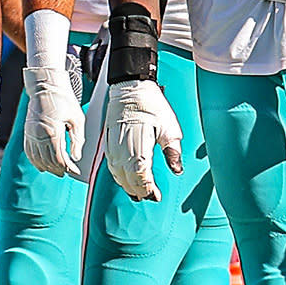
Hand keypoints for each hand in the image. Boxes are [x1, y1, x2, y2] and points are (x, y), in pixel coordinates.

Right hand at [21, 66, 83, 176]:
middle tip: (68, 172)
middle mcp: (39, 135)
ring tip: (58, 170)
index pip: (59, 158)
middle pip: (48, 161)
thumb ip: (78, 139)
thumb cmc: (64, 100)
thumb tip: (76, 157)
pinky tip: (43, 165)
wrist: (45, 86)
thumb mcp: (77, 118)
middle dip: (59, 169)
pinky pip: (29, 152)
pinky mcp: (27, 132)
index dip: (68, 168)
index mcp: (52, 131)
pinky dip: (36, 161)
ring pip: (38, 159)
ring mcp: (31, 134)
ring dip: (48, 167)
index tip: (76, 171)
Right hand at [102, 79, 181, 201]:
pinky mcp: (108, 142)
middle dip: (138, 191)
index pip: (141, 178)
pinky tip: (124, 177)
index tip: (155, 196)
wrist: (130, 87)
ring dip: (127, 185)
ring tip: (136, 192)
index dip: (148, 190)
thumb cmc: (151, 105)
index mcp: (139, 148)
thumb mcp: (169, 128)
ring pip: (118, 175)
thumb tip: (177, 170)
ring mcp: (113, 147)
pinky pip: (111, 165)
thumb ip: (173, 152)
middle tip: (147, 197)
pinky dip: (118, 175)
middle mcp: (123, 150)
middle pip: (128, 180)